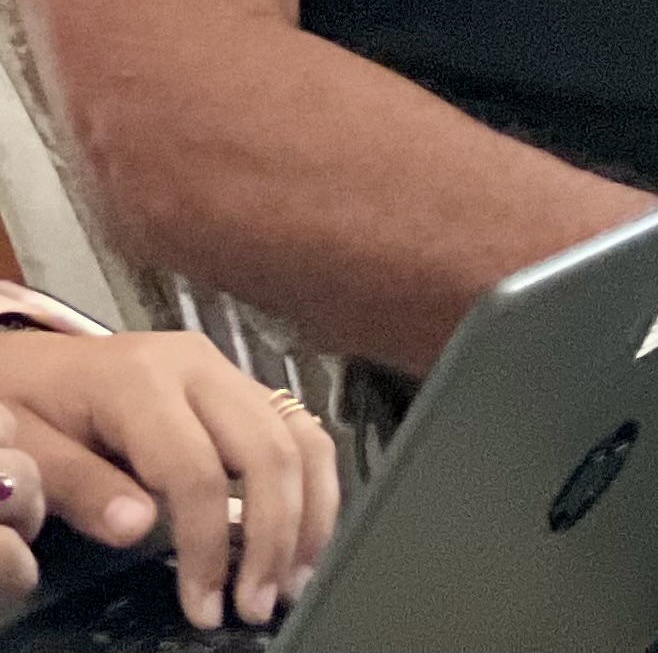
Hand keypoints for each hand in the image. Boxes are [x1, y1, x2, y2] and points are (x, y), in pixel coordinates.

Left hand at [0, 328, 340, 631]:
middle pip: (268, 449)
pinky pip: (298, 431)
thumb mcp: (27, 448)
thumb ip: (79, 487)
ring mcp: (228, 373)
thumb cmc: (21, 408)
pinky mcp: (241, 388)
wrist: (30, 365)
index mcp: (141, 380)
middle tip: (260, 605)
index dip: (207, 545)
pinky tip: (303, 534)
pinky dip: (312, 486)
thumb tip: (139, 531)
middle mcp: (201, 367)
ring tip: (295, 578)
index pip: (197, 469)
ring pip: (300, 436)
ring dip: (308, 514)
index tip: (204, 608)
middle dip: (274, 535)